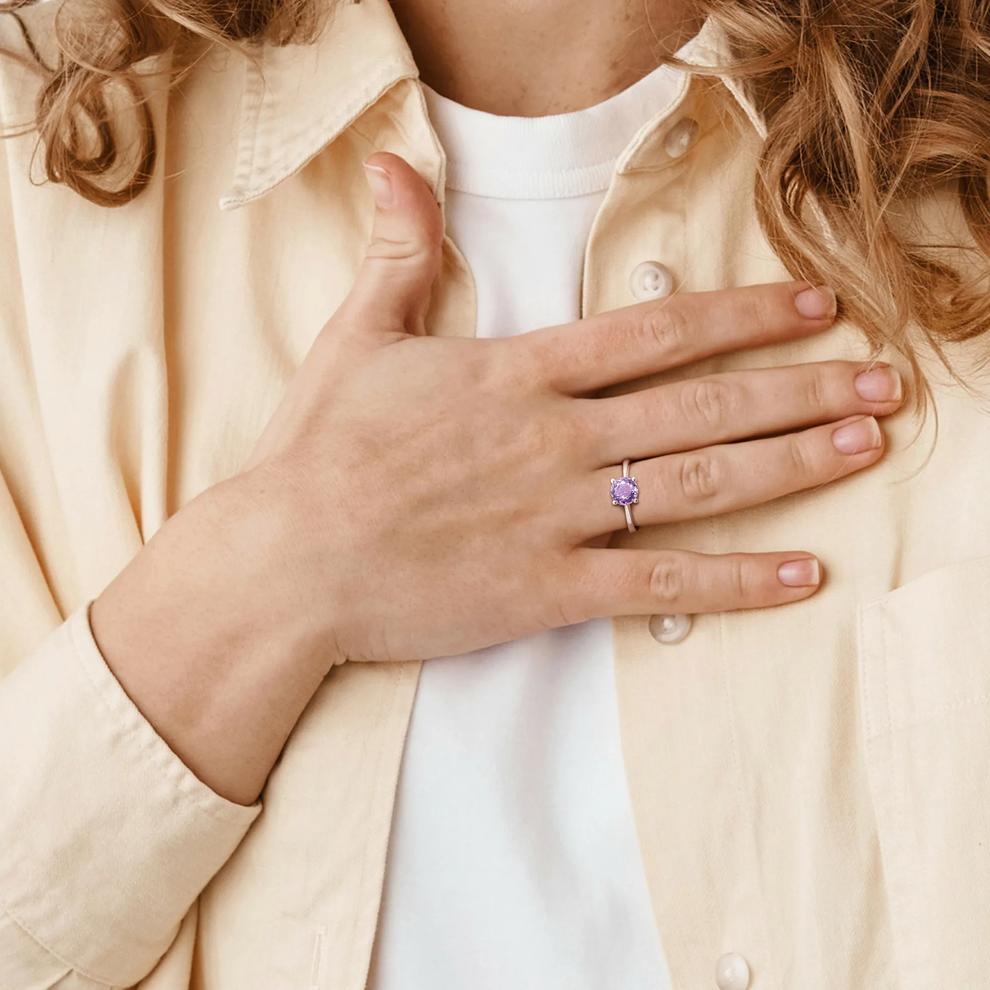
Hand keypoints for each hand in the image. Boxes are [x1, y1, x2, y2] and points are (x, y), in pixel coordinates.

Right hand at [239, 152, 902, 665]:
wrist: (287, 561)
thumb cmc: (320, 454)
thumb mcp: (356, 338)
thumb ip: (397, 253)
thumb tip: (393, 167)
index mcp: (516, 375)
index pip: (654, 334)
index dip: (741, 315)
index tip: (809, 306)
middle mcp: (553, 439)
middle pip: (702, 404)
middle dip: (799, 387)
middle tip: (878, 381)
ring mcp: (555, 515)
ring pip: (698, 482)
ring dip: (791, 462)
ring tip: (863, 446)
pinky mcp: (546, 590)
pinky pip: (658, 584)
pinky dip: (734, 581)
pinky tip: (799, 574)